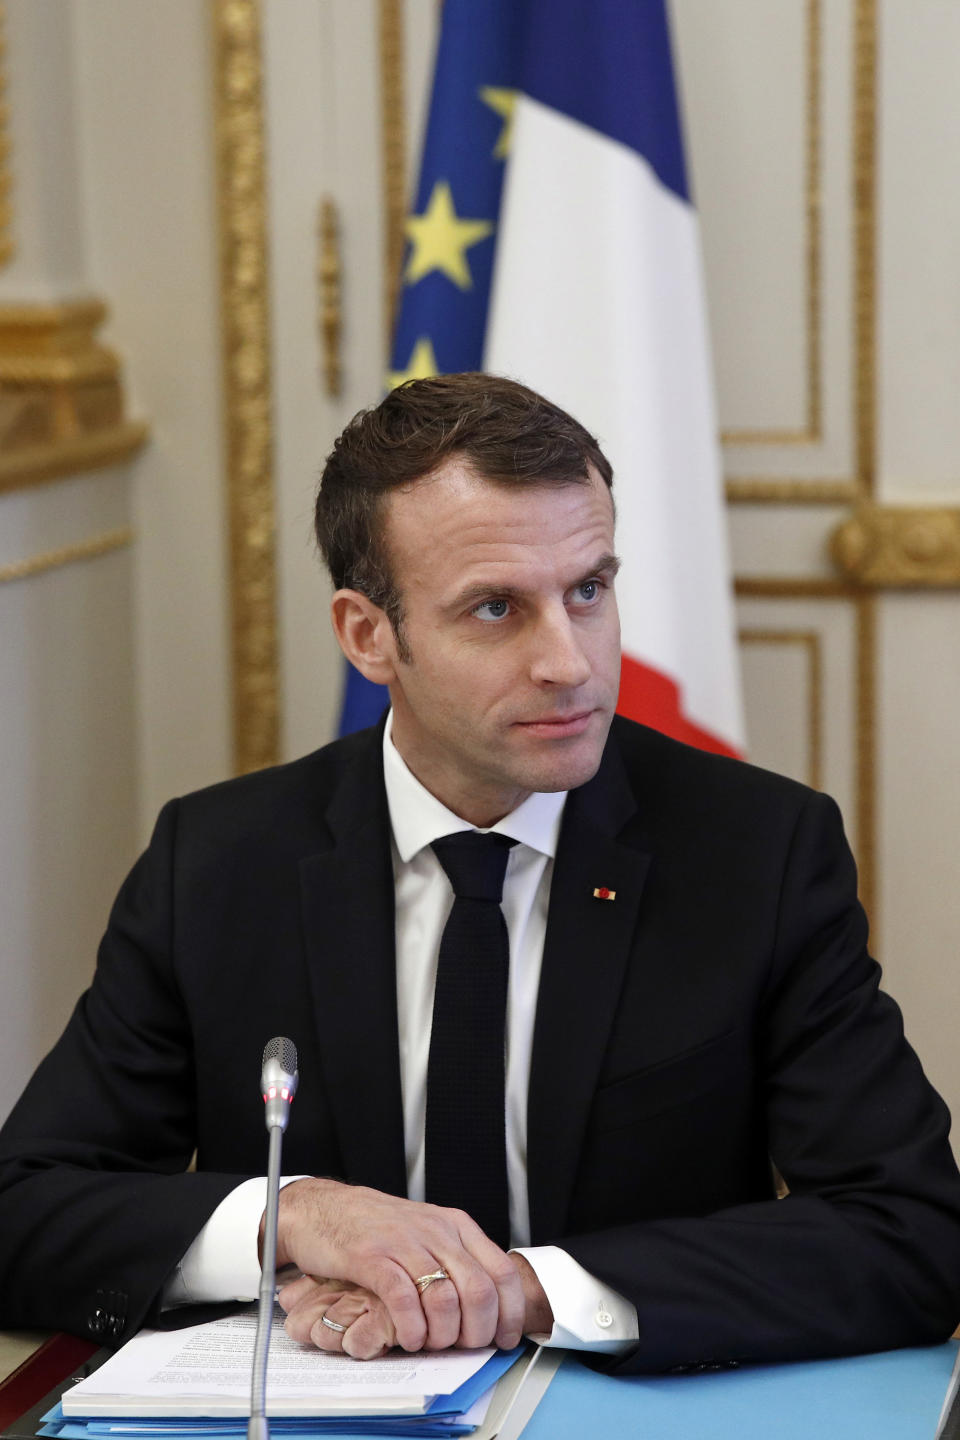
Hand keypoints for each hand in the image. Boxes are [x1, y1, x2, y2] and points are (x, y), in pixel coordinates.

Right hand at [269, 1178, 524, 1352]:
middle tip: (463, 1347)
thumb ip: (454, 1262)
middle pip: (480, 1291)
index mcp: (455, 1226)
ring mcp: (404, 1242)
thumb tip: (487, 1309)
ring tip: (430, 1343)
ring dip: (443, 1335)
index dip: (510, 1313)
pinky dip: (411, 1328)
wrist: (322, 1207)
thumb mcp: (426, 1235)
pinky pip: (404, 1300)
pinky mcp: (371, 1257)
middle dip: (477, 1332)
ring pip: (445, 1299)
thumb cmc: (374, 1227)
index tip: (505, 1339)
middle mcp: (436, 1231)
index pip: (503, 1271)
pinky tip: (407, 1338)